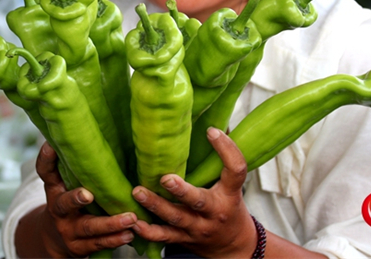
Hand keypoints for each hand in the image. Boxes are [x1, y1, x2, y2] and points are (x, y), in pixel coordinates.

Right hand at [24, 142, 138, 257]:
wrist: (56, 239)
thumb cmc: (70, 201)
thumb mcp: (66, 183)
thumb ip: (77, 165)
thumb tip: (94, 127)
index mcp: (54, 188)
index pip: (45, 172)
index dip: (46, 159)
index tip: (52, 145)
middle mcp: (58, 209)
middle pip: (64, 203)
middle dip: (75, 198)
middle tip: (88, 194)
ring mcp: (68, 230)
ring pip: (88, 227)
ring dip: (110, 223)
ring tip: (130, 218)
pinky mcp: (79, 248)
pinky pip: (99, 244)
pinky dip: (115, 239)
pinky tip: (130, 233)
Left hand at [130, 127, 255, 257]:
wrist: (234, 246)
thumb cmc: (230, 208)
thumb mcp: (232, 186)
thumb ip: (223, 160)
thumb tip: (214, 124)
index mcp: (229, 193)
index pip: (236, 170)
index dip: (227, 150)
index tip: (211, 131)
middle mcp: (214, 212)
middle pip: (198, 201)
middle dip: (181, 191)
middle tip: (165, 178)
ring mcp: (198, 228)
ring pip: (176, 218)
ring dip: (156, 206)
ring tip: (137, 192)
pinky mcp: (183, 239)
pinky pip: (165, 237)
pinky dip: (149, 231)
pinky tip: (134, 222)